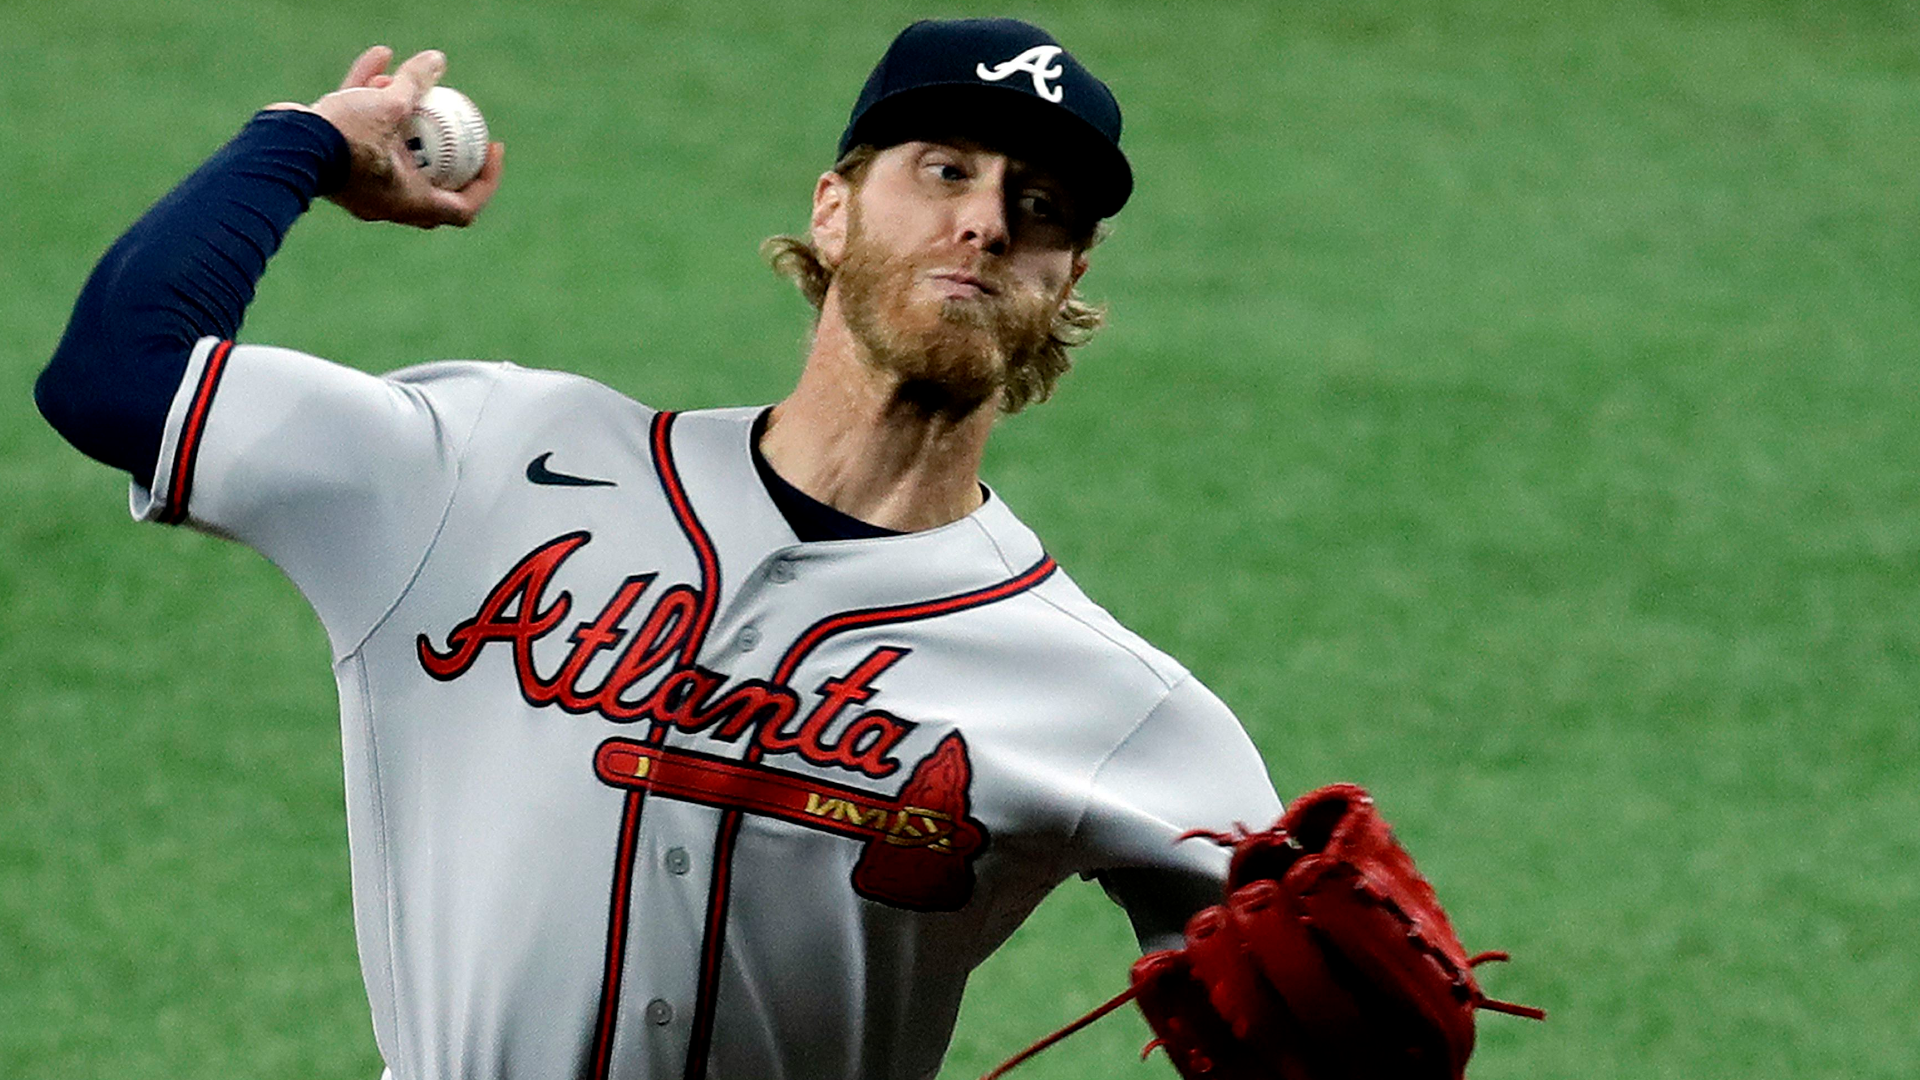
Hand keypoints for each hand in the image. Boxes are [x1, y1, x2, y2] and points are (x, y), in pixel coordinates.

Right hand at [267, 46, 503, 227]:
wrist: (283, 146)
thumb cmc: (345, 138)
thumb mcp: (390, 106)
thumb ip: (416, 84)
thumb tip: (437, 60)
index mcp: (410, 203)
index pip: (464, 207)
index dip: (486, 181)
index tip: (492, 149)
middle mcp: (387, 201)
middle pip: (432, 179)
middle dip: (446, 147)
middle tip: (458, 120)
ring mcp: (361, 184)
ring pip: (392, 147)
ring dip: (403, 111)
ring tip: (405, 75)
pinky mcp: (336, 162)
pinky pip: (362, 130)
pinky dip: (371, 98)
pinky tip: (379, 56)